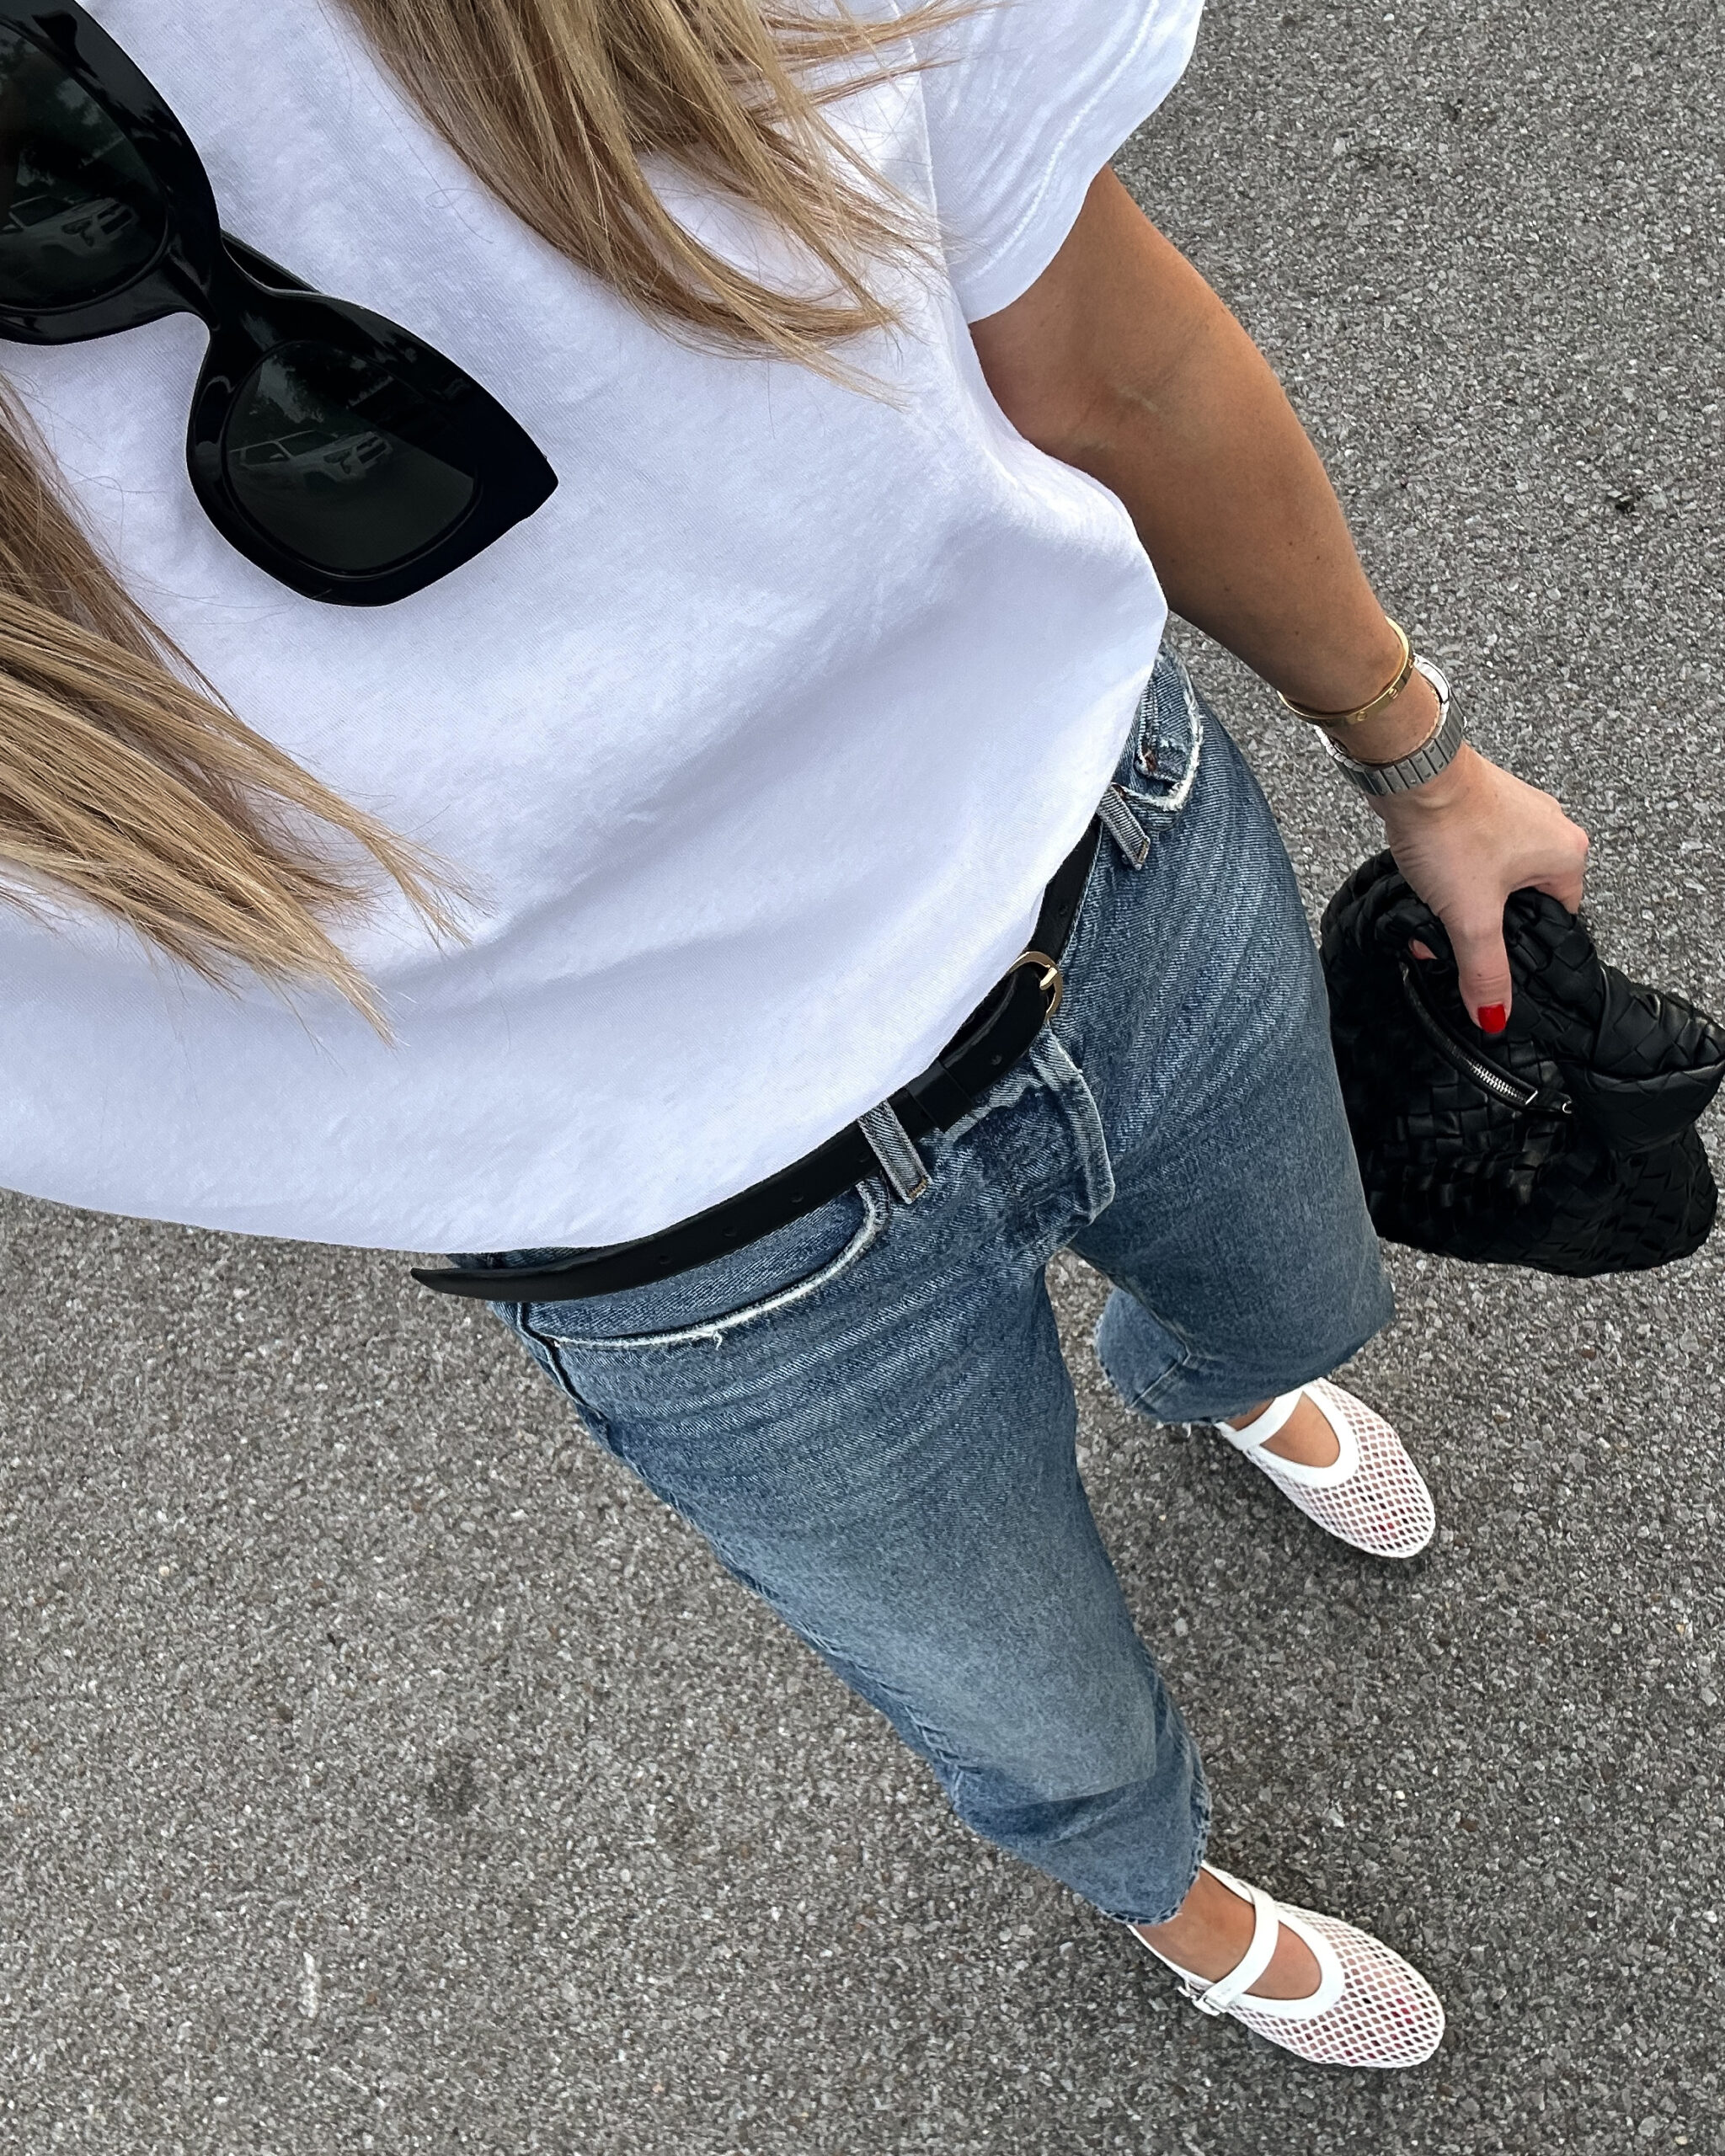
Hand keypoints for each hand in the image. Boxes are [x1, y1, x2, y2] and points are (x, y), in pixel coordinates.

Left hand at [1371, 743, 1589, 1031]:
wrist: (1410, 771)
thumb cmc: (1451, 827)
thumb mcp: (1471, 917)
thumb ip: (1484, 971)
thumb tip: (1494, 1015)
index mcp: (1568, 855)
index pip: (1559, 920)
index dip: (1522, 946)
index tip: (1489, 958)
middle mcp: (1550, 827)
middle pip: (1522, 900)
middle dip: (1481, 925)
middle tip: (1451, 936)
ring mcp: (1514, 811)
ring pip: (1492, 877)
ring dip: (1460, 901)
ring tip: (1433, 911)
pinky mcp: (1479, 803)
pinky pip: (1472, 852)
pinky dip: (1449, 873)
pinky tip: (1426, 882)